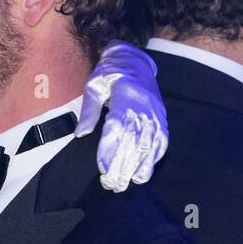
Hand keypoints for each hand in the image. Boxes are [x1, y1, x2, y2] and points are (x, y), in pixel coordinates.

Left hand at [75, 41, 168, 192]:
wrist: (134, 60)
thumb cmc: (110, 72)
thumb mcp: (94, 85)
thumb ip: (88, 110)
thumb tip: (81, 134)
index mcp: (126, 97)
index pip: (118, 128)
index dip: (110, 149)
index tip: (102, 167)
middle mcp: (144, 107)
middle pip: (134, 141)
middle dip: (123, 165)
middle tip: (112, 183)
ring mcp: (156, 114)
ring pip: (149, 144)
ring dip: (140, 166)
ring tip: (128, 183)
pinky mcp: (161, 118)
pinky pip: (161, 141)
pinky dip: (154, 158)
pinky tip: (145, 171)